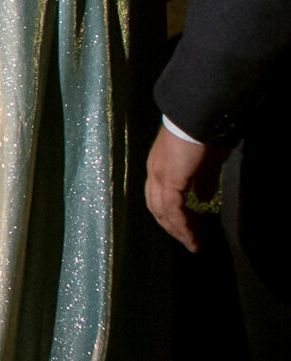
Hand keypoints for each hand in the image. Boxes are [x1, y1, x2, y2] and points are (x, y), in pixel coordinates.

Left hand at [145, 127, 225, 252]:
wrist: (198, 116)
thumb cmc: (204, 134)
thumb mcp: (206, 161)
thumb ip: (203, 180)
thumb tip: (203, 198)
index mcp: (160, 166)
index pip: (159, 197)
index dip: (171, 214)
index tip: (189, 227)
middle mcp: (154, 172)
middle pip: (157, 207)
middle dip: (173, 227)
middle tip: (191, 240)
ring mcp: (159, 176)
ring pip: (162, 212)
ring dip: (178, 230)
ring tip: (193, 244)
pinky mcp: (169, 180)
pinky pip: (172, 210)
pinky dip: (181, 225)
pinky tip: (192, 235)